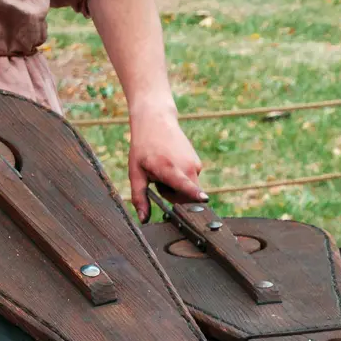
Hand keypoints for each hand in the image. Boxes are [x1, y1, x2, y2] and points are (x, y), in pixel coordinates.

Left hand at [127, 102, 204, 221]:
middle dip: (172, 196)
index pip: (184, 184)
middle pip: (186, 197)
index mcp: (168, 168)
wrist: (156, 121)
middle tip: (157, 180)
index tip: (204, 199)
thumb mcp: (135, 172)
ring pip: (188, 190)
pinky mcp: (198, 164)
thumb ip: (139, 197)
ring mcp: (195, 165)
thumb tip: (143, 220)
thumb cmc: (143, 147)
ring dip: (176, 187)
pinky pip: (190, 182)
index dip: (194, 194)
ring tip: (164, 169)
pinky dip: (181, 179)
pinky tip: (172, 164)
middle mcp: (186, 167)